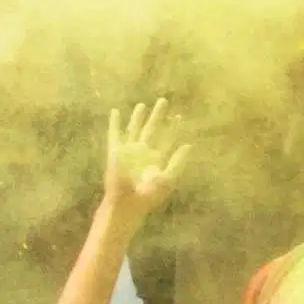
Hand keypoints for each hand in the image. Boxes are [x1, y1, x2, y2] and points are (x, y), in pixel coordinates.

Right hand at [96, 98, 190, 226]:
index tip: (178, 115)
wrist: (128, 203)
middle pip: (152, 129)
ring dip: (137, 117)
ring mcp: (129, 151)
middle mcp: (143, 152)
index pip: (167, 139)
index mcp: (157, 159)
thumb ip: (178, 162)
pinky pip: (114, 133)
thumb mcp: (168, 179)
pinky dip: (114, 123)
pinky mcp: (116, 151)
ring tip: (142, 105)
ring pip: (134, 129)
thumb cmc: (148, 195)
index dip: (173, 127)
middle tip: (163, 100)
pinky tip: (115, 111)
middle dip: (158, 116)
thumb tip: (189, 145)